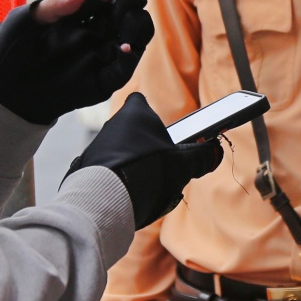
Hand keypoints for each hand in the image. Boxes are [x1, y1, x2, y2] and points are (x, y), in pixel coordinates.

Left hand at [0, 0, 155, 124]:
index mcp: (78, 13)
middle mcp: (94, 33)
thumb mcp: (25, 21)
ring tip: (127, 28)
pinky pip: (123, 71)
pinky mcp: (100, 84)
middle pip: (128, 15)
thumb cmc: (9, 49)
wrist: (1, 91)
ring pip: (135, 40)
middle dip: (132, 7)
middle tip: (125, 6)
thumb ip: (55, 5)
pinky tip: (125, 49)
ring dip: (138, 30)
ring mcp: (99, 58)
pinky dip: (129, 60)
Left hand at [67, 93, 224, 227]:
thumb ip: (200, 157)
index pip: (140, 102)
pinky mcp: (85, 167)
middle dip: (144, 144)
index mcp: (135, 114)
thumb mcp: (182, 164)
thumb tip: (215, 153)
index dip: (151, 114)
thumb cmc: (147, 172)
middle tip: (159, 164)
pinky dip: (115, 178)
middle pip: (131, 129)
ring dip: (129, 163)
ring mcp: (96, 146)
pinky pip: (105, 169)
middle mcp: (111, 125)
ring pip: (118, 150)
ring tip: (143, 185)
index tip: (163, 131)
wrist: (108, 198)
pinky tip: (125, 194)